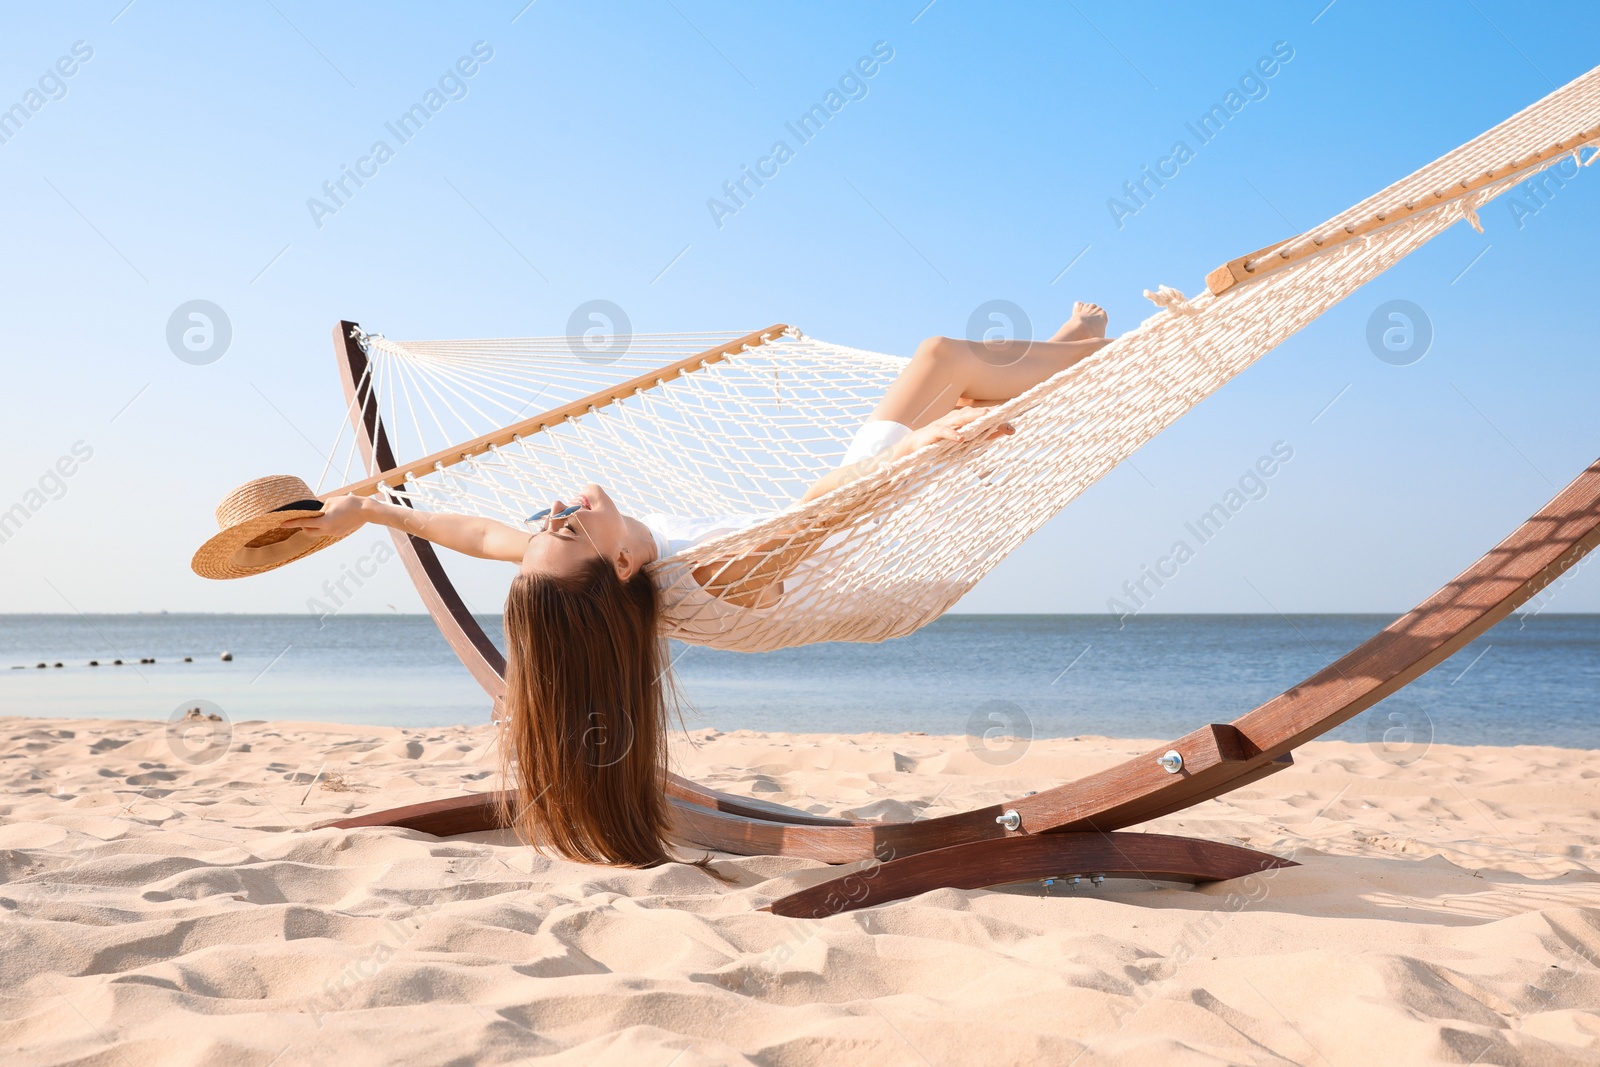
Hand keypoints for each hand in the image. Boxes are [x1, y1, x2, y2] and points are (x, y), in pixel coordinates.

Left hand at [276, 494, 368, 536]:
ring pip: (318, 532)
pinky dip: (325, 526)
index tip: (281, 524)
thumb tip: (316, 513)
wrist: (366, 511)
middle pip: (308, 532)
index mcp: (324, 521)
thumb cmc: (349, 503)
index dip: (291, 523)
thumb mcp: (331, 501)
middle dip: (303, 527)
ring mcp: (334, 533)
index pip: (303, 523)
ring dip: (315, 526)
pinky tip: (332, 518)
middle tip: (301, 519)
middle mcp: (328, 530)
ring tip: (319, 517)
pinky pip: (327, 531)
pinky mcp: (339, 534)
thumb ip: (320, 509)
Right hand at [894, 407, 1013, 458]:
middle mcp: (954, 418)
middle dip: (987, 412)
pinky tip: (961, 438)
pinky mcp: (933, 433)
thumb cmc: (941, 441)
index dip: (995, 414)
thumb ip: (984, 435)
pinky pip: (944, 432)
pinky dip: (953, 434)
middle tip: (1002, 411)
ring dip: (973, 417)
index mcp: (962, 418)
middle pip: (973, 413)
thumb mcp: (965, 439)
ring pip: (960, 419)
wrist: (914, 445)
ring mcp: (944, 424)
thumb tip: (1005, 431)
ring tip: (986, 416)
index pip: (981, 415)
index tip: (1012, 414)